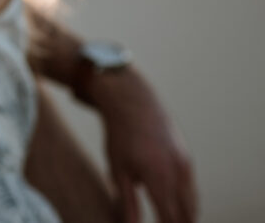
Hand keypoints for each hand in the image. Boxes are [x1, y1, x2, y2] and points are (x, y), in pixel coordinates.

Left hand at [88, 68, 197, 222]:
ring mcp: (186, 163)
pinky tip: (175, 204)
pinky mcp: (187, 155)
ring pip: (192, 200)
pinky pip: (191, 185)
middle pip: (187, 213)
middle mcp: (178, 171)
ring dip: (185, 214)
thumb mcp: (117, 170)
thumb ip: (127, 203)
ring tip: (171, 220)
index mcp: (159, 177)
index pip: (170, 218)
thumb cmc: (119, 135)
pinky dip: (186, 199)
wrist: (132, 100)